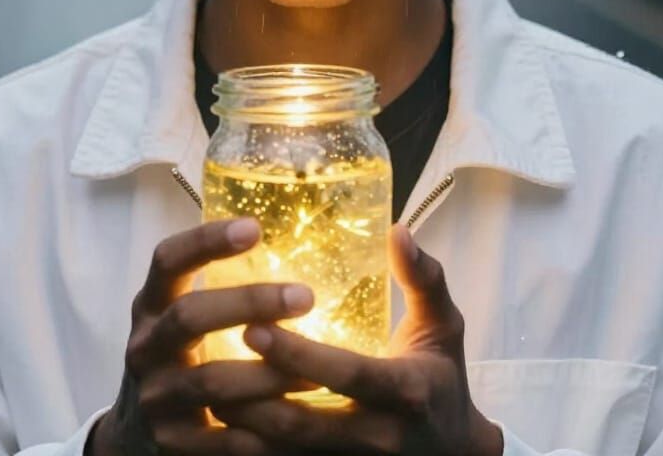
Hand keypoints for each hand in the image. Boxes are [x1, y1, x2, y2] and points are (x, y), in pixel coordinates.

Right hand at [87, 217, 316, 455]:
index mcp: (150, 304)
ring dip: (268, 375)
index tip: (255, 228)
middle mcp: (145, 346)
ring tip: (316, 371)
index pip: (168, 260)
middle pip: (189, 316)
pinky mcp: (170, 442)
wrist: (135, 431)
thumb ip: (219, 287)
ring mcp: (154, 396)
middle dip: (249, 303)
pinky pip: (222, 440)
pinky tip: (299, 424)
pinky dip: (261, 433)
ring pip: (211, 381)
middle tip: (306, 297)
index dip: (206, 242)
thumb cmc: (178, 353)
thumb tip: (286, 243)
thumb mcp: (182, 314)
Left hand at [210, 224, 503, 455]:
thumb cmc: (443, 375)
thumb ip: (423, 277)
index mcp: (405, 390)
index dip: (296, 355)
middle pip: (305, 424)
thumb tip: (397, 229)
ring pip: (289, 453)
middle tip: (211, 359)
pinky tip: (227, 423)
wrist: (455, 451)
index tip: (252, 326)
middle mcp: (380, 437)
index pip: (345, 374)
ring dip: (245, 426)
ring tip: (207, 388)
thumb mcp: (444, 324)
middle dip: (253, 395)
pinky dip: (256, 448)